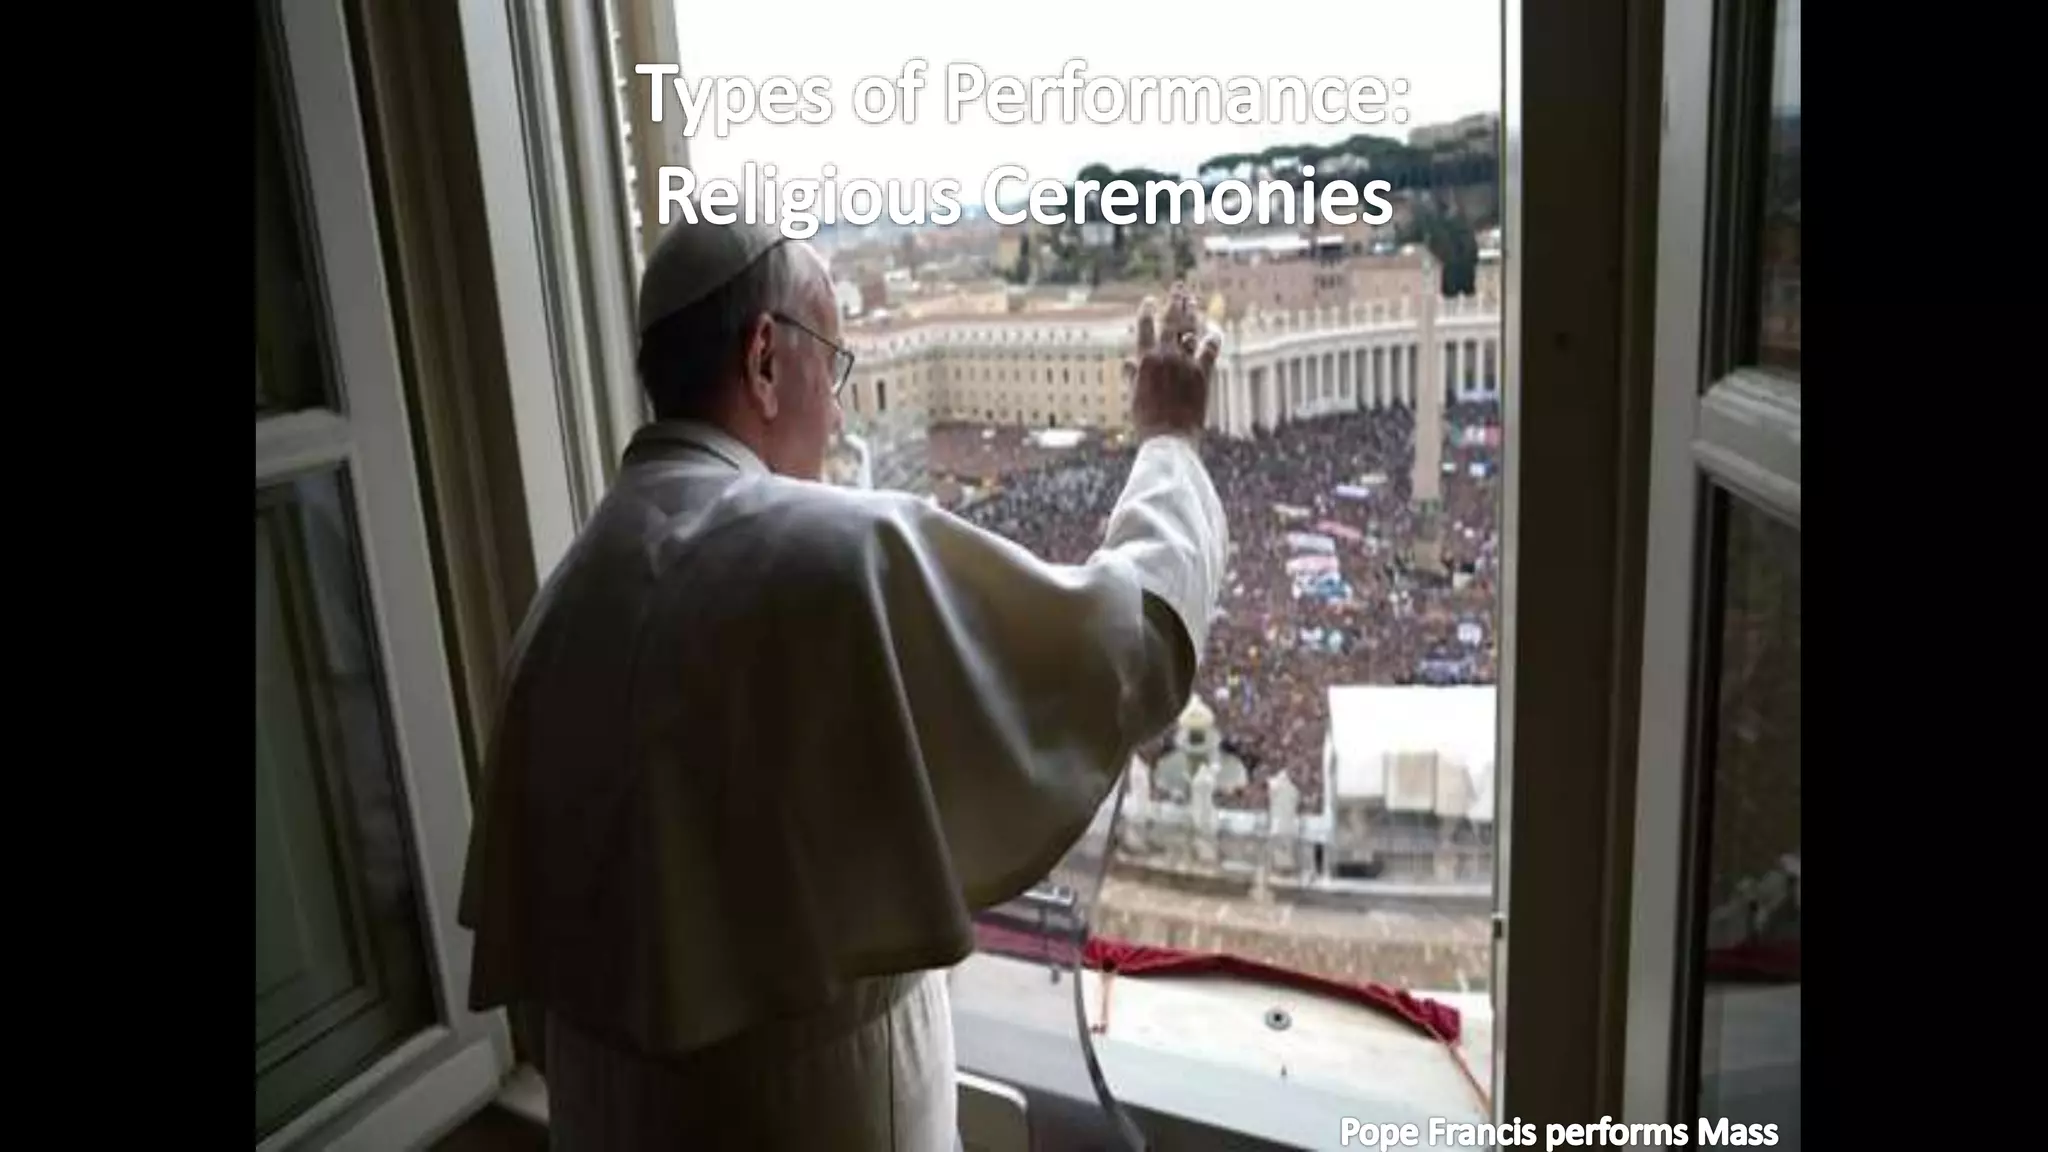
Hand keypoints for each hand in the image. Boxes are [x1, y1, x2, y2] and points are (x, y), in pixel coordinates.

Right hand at [1124, 282, 1221, 439]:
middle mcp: (1165, 356)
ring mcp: (1185, 363)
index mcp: (1144, 360)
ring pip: (1190, 329)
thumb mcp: (1134, 397)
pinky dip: (1213, 336)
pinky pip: (1210, 348)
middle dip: (1175, 302)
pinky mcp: (1202, 374)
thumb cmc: (1147, 421)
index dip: (1147, 310)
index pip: (1145, 326)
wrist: (1169, 438)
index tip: (1149, 300)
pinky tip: (1214, 327)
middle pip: (1171, 321)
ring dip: (1192, 312)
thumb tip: (1127, 363)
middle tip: (1179, 287)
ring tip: (1193, 300)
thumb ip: (1132, 377)